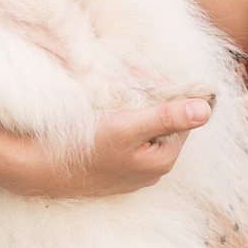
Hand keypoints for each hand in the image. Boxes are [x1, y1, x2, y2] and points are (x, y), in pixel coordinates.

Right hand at [0, 98, 213, 198]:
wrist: (41, 169)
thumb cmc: (85, 148)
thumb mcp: (128, 127)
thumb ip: (166, 116)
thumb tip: (206, 109)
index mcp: (162, 160)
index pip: (180, 117)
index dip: (165, 92)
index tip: (143, 75)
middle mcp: (151, 170)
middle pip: (162, 123)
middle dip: (150, 99)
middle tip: (129, 79)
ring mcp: (132, 172)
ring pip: (145, 131)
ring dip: (135, 109)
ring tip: (115, 95)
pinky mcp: (114, 170)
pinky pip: (128, 140)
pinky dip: (122, 123)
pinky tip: (105, 114)